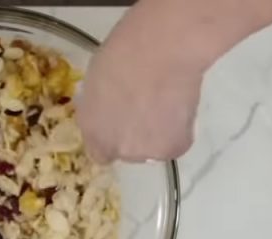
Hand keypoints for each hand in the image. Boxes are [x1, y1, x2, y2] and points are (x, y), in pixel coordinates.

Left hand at [77, 20, 204, 162]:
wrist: (159, 53)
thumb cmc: (124, 52)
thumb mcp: (95, 81)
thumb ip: (100, 106)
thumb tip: (109, 109)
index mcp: (91, 130)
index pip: (100, 152)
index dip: (113, 138)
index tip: (123, 123)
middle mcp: (113, 148)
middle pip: (128, 152)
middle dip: (136, 135)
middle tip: (149, 106)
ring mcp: (142, 152)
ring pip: (153, 149)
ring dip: (158, 133)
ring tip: (166, 101)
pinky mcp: (170, 150)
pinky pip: (175, 143)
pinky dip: (180, 129)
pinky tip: (179, 104)